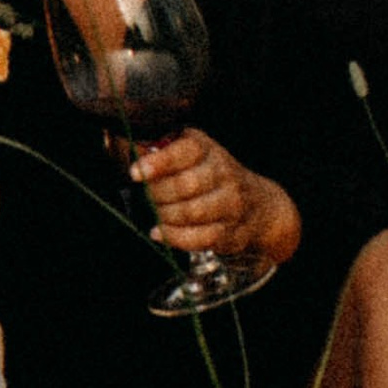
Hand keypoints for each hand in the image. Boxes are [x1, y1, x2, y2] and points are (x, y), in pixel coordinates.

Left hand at [130, 128, 301, 268]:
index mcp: (207, 149)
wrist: (258, 205)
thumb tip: (129, 151)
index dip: (158, 162)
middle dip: (157, 194)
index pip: (185, 151)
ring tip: (154, 215)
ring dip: (166, 216)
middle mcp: (223, 173)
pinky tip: (159, 233)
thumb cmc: (209, 176)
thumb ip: (161, 153)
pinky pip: (201, 237)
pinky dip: (175, 238)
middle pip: (186, 185)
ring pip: (193, 212)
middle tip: (145, 197)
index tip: (136, 173)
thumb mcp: (191, 155)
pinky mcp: (231, 230)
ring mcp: (230, 203)